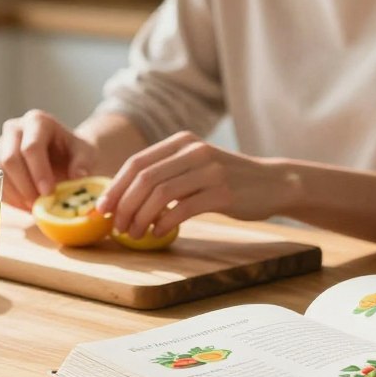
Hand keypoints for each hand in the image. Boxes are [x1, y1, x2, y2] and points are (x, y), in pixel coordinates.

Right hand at [0, 109, 98, 209]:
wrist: (63, 154)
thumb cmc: (74, 152)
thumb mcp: (86, 154)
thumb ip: (83, 163)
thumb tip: (78, 176)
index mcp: (38, 121)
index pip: (31, 147)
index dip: (38, 172)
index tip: (49, 193)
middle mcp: (14, 128)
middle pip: (9, 159)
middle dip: (25, 186)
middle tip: (41, 204)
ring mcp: (1, 144)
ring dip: (16, 195)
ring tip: (35, 207)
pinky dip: (9, 199)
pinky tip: (26, 206)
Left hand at [97, 131, 288, 238]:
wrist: (273, 183)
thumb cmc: (227, 179)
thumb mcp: (194, 166)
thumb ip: (165, 174)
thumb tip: (124, 198)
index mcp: (181, 142)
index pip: (136, 163)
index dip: (115, 187)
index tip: (102, 209)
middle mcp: (193, 151)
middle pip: (144, 178)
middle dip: (124, 205)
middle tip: (117, 227)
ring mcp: (209, 170)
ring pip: (160, 194)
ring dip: (141, 217)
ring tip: (135, 234)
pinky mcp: (222, 192)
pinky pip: (183, 208)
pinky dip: (164, 223)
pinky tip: (158, 232)